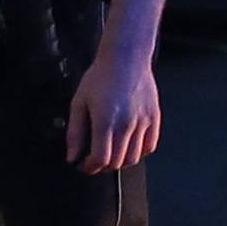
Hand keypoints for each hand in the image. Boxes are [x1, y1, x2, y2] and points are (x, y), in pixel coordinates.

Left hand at [66, 43, 161, 174]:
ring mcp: (143, 122)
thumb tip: (72, 156)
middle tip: (95, 158)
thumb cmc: (101, 77)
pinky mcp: (154, 118)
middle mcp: (126, 124)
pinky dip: (139, 151)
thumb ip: (75, 132)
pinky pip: (149, 146)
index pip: (100, 159)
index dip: (90, 167)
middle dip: (103, 166)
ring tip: (112, 152)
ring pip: (134, 157)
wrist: (125, 58)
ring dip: (121, 161)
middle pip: (117, 162)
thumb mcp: (79, 102)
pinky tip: (128, 145)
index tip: (84, 164)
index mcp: (105, 121)